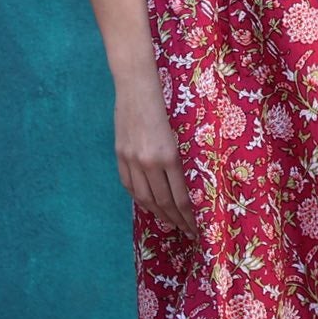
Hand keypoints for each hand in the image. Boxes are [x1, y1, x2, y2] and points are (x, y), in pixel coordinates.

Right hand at [114, 67, 200, 239]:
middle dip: (177, 220)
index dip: (189, 217)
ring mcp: (132, 160)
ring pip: (145, 198)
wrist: (137, 87)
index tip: (196, 228)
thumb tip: (188, 187)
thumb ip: (179, 160)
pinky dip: (139, 199)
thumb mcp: (180, 133)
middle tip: (187, 232)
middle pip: (164, 202)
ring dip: (159, 214)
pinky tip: (148, 205)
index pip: (181, 198)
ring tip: (170, 223)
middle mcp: (149, 162)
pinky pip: (129, 186)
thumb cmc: (166, 104)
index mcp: (169, 156)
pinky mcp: (120, 155)